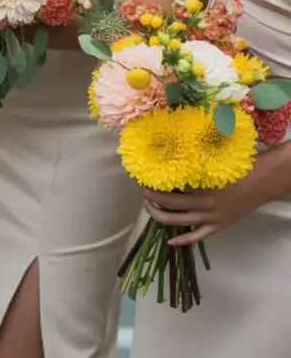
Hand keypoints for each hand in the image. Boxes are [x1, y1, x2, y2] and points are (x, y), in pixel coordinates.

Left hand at [143, 146, 289, 245]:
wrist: (262, 182)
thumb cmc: (237, 169)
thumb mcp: (212, 166)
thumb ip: (194, 170)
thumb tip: (171, 166)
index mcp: (200, 186)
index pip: (170, 187)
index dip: (155, 184)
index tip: (145, 179)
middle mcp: (203, 203)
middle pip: (168, 204)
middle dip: (152, 198)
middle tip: (144, 192)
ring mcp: (210, 218)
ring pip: (177, 220)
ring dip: (158, 215)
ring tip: (149, 206)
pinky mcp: (217, 227)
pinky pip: (196, 236)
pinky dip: (182, 240)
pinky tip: (169, 241)